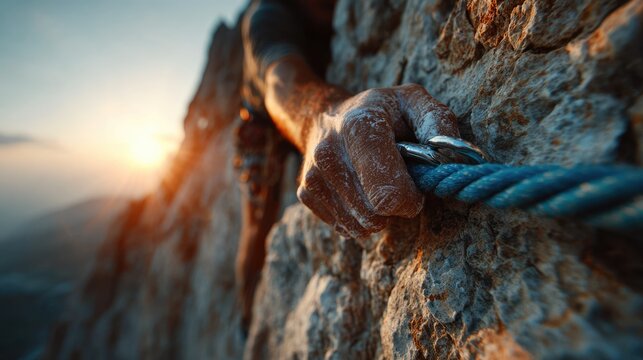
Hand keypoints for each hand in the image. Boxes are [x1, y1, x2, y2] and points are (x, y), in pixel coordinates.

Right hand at [297, 84, 459, 237]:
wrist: (323, 116)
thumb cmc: (380, 113)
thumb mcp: (414, 101)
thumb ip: (438, 122)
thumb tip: (450, 156)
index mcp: (358, 127)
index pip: (387, 194)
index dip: (410, 198)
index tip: (415, 186)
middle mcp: (328, 152)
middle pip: (376, 214)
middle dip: (395, 207)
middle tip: (396, 181)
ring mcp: (312, 176)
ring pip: (361, 226)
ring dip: (378, 213)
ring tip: (375, 183)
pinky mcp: (305, 195)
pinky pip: (346, 228)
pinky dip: (359, 216)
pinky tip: (358, 191)